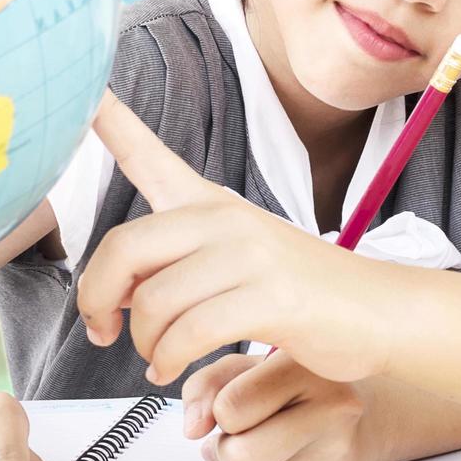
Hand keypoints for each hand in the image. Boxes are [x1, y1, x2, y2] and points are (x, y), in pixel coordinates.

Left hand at [77, 89, 401, 385]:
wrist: (376, 310)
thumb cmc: (302, 292)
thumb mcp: (237, 259)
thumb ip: (174, 264)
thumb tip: (113, 293)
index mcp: (213, 205)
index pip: (151, 156)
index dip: (112, 122)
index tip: (84, 90)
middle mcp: (227, 220)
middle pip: (125, 246)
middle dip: (97, 298)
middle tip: (103, 330)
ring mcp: (251, 256)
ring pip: (153, 301)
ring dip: (143, 344)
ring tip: (157, 358)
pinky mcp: (270, 298)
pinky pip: (189, 334)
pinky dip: (169, 362)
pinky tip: (172, 370)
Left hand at [183, 354, 374, 460]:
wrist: (367, 414)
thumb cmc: (302, 387)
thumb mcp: (254, 366)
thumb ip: (209, 383)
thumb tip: (193, 427)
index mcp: (305, 368)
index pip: (230, 407)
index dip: (218, 412)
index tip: (231, 407)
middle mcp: (331, 408)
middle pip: (239, 456)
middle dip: (221, 452)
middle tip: (231, 439)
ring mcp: (335, 453)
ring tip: (254, 452)